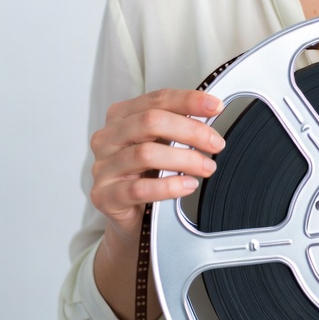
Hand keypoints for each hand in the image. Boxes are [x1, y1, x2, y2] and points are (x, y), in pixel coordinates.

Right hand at [90, 89, 224, 319]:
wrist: (132, 220)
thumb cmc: (148, 175)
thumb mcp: (162, 144)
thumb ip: (178, 126)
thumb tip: (212, 111)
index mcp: (121, 117)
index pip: (157, 99)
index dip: (188, 100)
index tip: (216, 106)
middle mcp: (108, 138)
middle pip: (150, 122)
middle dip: (190, 130)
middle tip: (216, 143)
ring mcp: (102, 167)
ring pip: (145, 154)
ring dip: (184, 159)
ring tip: (207, 167)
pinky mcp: (104, 195)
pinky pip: (137, 189)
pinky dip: (168, 186)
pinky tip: (187, 186)